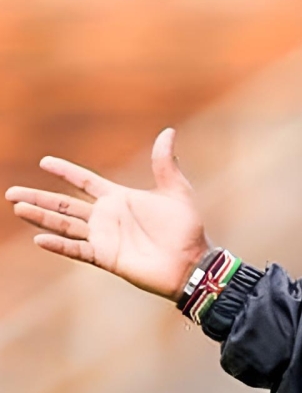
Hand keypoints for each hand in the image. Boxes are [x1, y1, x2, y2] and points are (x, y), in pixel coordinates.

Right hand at [6, 128, 211, 299]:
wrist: (192, 261)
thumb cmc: (187, 227)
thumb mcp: (176, 190)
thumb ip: (165, 163)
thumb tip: (168, 131)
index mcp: (120, 198)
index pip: (85, 181)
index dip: (66, 172)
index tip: (45, 161)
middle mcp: (107, 217)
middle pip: (64, 205)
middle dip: (39, 197)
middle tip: (11, 192)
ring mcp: (104, 238)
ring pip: (64, 225)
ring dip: (40, 217)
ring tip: (17, 207)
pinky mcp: (106, 257)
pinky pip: (77, 250)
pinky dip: (59, 245)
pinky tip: (40, 238)